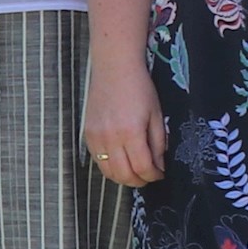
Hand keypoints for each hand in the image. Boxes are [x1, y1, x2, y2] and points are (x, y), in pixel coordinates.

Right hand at [84, 54, 167, 189]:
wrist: (114, 67)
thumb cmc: (139, 87)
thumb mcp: (156, 114)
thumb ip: (158, 142)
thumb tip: (159, 164)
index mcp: (131, 132)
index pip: (142, 167)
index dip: (153, 176)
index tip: (160, 174)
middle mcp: (110, 138)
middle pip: (124, 175)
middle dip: (139, 181)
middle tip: (149, 177)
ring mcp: (96, 137)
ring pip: (108, 172)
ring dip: (123, 177)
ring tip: (135, 172)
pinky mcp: (87, 134)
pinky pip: (98, 160)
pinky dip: (110, 167)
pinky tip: (121, 161)